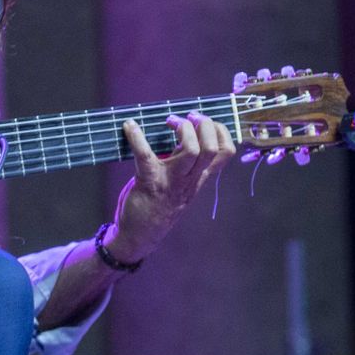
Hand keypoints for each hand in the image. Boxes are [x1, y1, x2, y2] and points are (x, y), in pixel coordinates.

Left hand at [102, 113, 235, 261]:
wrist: (140, 235)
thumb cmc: (161, 205)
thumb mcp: (183, 184)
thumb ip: (187, 163)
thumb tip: (185, 132)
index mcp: (200, 177)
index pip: (226, 152)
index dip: (220, 130)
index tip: (202, 121)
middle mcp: (191, 178)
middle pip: (212, 148)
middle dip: (203, 125)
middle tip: (187, 118)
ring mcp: (172, 181)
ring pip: (193, 151)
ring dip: (183, 129)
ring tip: (170, 121)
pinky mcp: (149, 182)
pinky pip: (146, 156)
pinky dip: (137, 137)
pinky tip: (129, 126)